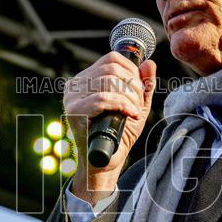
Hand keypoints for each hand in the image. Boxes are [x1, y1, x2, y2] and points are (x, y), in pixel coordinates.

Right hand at [63, 52, 156, 201]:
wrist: (105, 163)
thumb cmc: (119, 135)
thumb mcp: (136, 106)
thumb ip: (144, 85)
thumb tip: (149, 63)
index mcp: (86, 80)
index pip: (111, 59)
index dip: (132, 70)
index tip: (140, 89)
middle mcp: (75, 86)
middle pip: (111, 69)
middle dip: (133, 85)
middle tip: (139, 104)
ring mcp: (72, 98)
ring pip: (108, 82)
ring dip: (129, 97)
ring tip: (135, 111)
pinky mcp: (75, 112)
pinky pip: (102, 98)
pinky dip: (123, 105)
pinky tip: (131, 115)